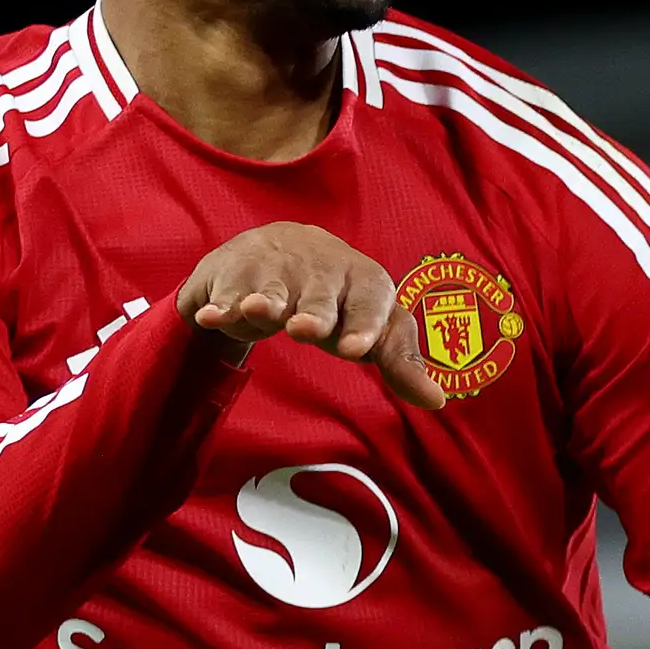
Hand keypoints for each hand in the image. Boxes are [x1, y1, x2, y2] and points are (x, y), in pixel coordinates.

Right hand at [177, 222, 446, 410]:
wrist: (279, 247)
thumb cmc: (338, 300)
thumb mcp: (371, 328)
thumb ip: (400, 361)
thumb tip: (437, 401)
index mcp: (364, 282)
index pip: (371, 302)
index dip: (365, 325)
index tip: (357, 351)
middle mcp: (322, 270)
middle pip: (319, 296)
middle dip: (315, 312)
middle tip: (307, 330)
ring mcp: (277, 269)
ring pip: (272, 289)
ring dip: (265, 300)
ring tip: (258, 310)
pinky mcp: (236, 272)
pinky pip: (228, 291)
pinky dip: (220, 305)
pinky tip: (212, 317)